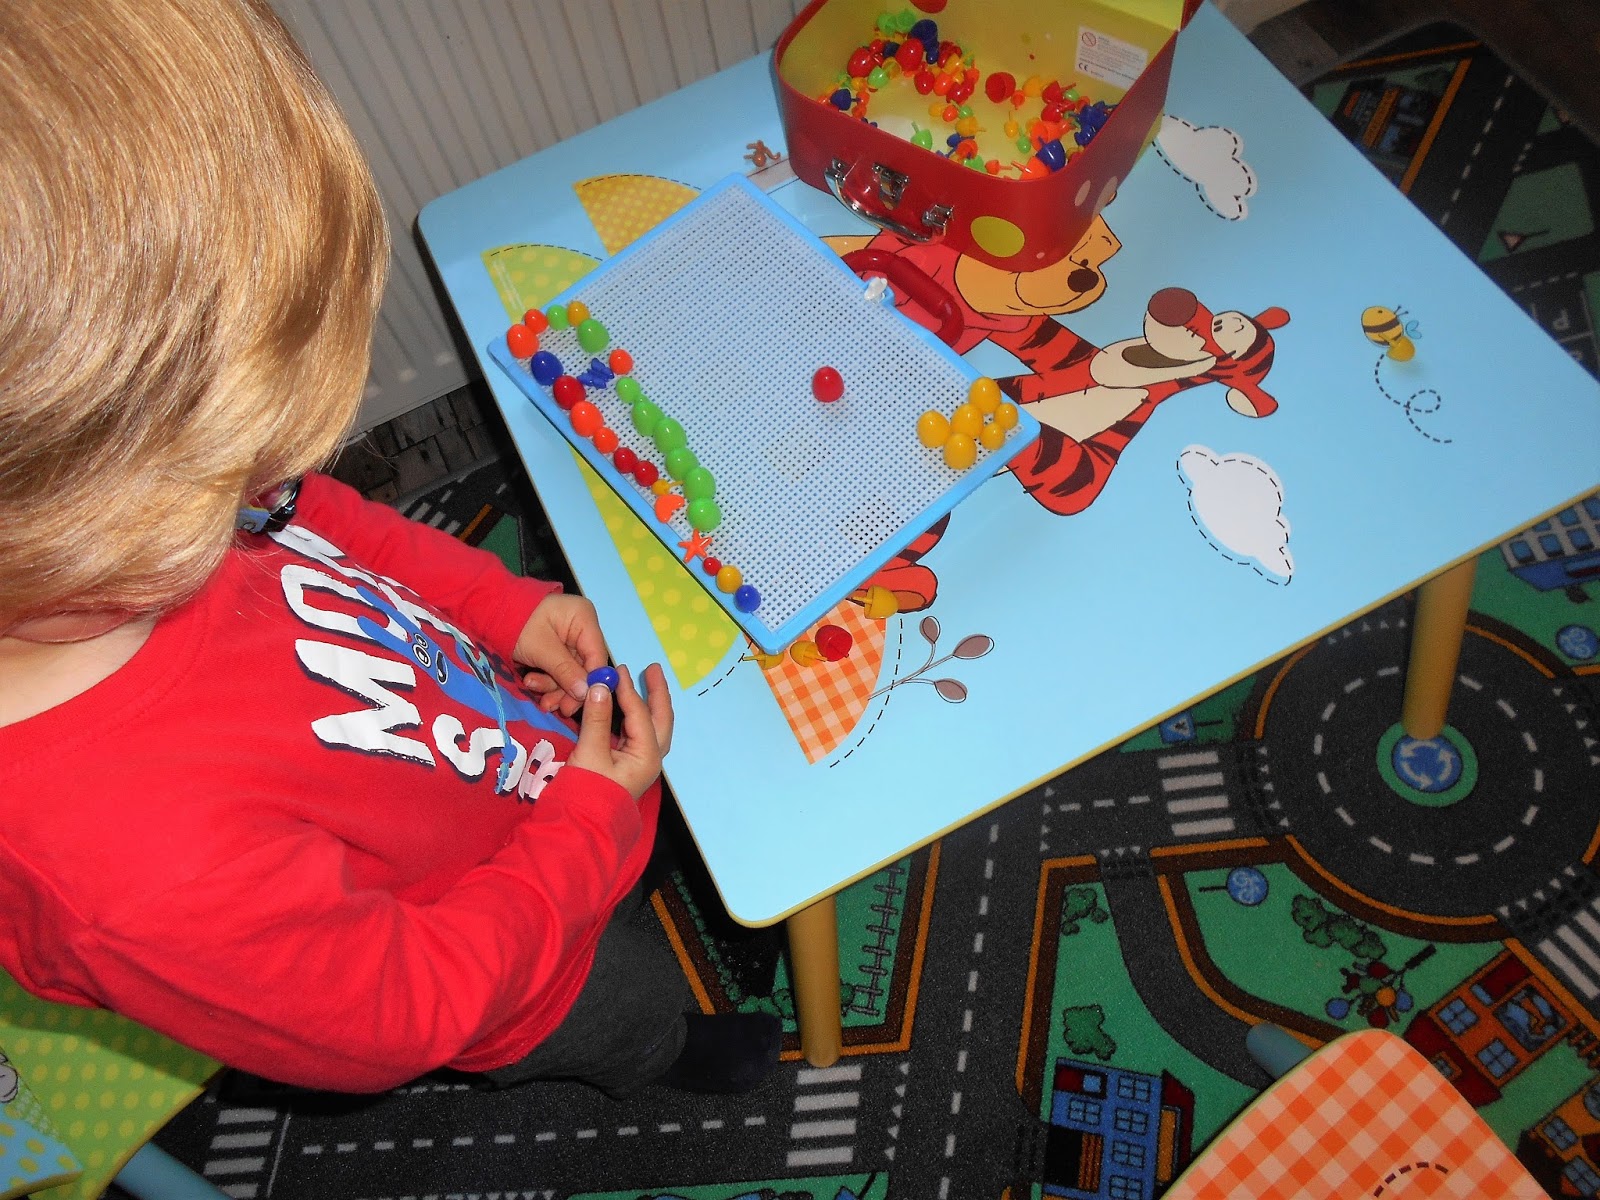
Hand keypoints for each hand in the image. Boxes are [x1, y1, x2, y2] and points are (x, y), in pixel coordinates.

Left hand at [514, 594, 607, 716]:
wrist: (490, 612)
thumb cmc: (516, 623)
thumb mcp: (541, 649)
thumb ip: (565, 671)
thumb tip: (586, 694)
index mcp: (584, 619)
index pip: (597, 656)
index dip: (592, 682)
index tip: (582, 703)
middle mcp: (582, 629)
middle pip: (584, 667)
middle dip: (568, 688)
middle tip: (558, 708)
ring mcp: (569, 639)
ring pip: (571, 672)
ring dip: (554, 687)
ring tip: (535, 691)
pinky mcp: (557, 649)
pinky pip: (559, 670)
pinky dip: (547, 680)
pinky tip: (532, 684)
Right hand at [568, 664, 672, 800]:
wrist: (580, 826)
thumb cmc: (586, 792)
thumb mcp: (589, 753)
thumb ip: (596, 718)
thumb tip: (601, 686)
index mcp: (646, 756)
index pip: (640, 715)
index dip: (628, 691)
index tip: (617, 670)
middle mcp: (650, 758)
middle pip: (660, 719)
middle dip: (657, 693)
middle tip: (653, 668)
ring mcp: (641, 762)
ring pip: (652, 726)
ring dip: (649, 703)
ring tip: (644, 680)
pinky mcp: (629, 764)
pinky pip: (638, 733)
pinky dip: (635, 716)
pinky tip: (627, 705)